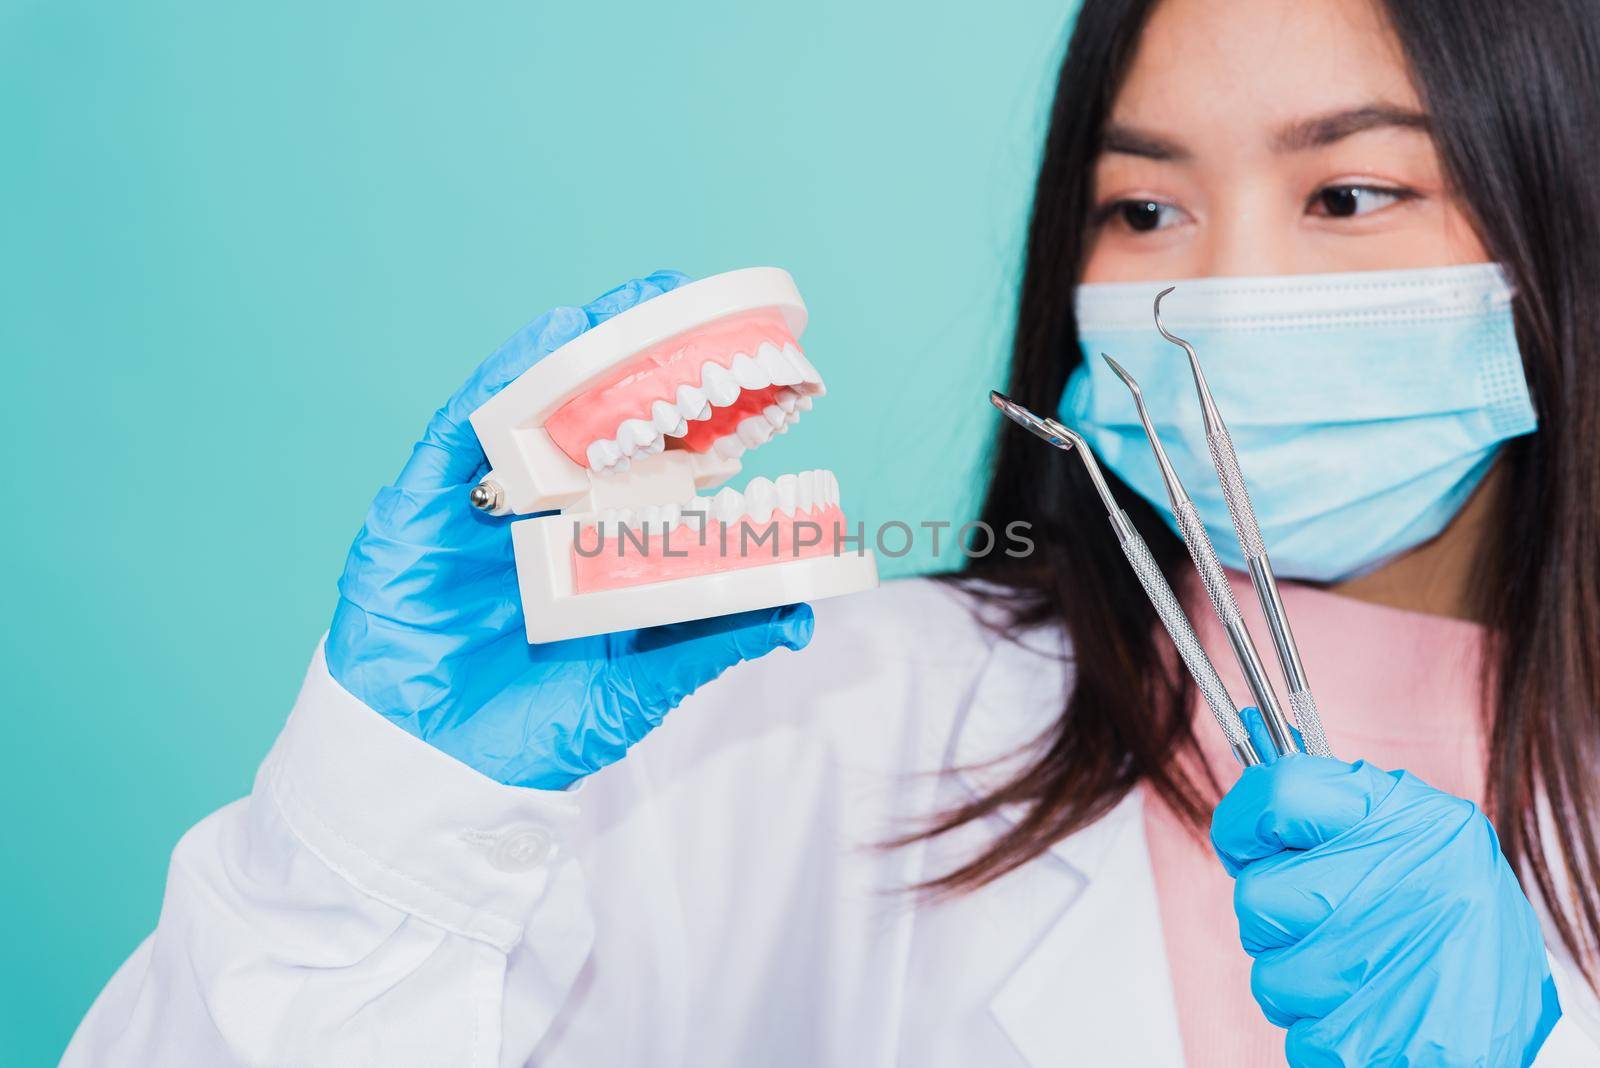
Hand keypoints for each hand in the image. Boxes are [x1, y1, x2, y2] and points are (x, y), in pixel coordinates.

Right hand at [325, 270, 813, 789]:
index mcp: (599, 550)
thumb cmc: (532, 734)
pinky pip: (458, 434)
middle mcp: (544, 516)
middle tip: (690, 307)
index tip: (752, 379)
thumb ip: (706, 643)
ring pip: (532, 412)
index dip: (697, 421)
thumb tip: (796, 612)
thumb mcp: (636, 687)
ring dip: (578, 353)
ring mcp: (482, 508)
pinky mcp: (418, 511)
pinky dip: (499, 384)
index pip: (653, 471)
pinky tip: (544, 342)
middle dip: (640, 363)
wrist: (430, 778)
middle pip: (596, 423)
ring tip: (630, 303)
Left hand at [1211, 709, 1560, 1065]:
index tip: (1243, 844)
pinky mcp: (1378, 1042)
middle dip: (1273, 921)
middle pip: (1257, 894)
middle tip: (1321, 928)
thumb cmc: (1454, 920)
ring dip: (1297, 983)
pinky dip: (1322, 1032)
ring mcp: (1394, 964)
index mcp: (1416, 820)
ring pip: (1270, 973)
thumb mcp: (1423, 838)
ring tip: (1357, 978)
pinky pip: (1299, 1034)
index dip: (1242, 821)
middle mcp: (1409, 883)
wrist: (1521, 1020)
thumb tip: (1249, 774)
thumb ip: (1336, 813)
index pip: (1282, 794)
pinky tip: (1369, 1018)